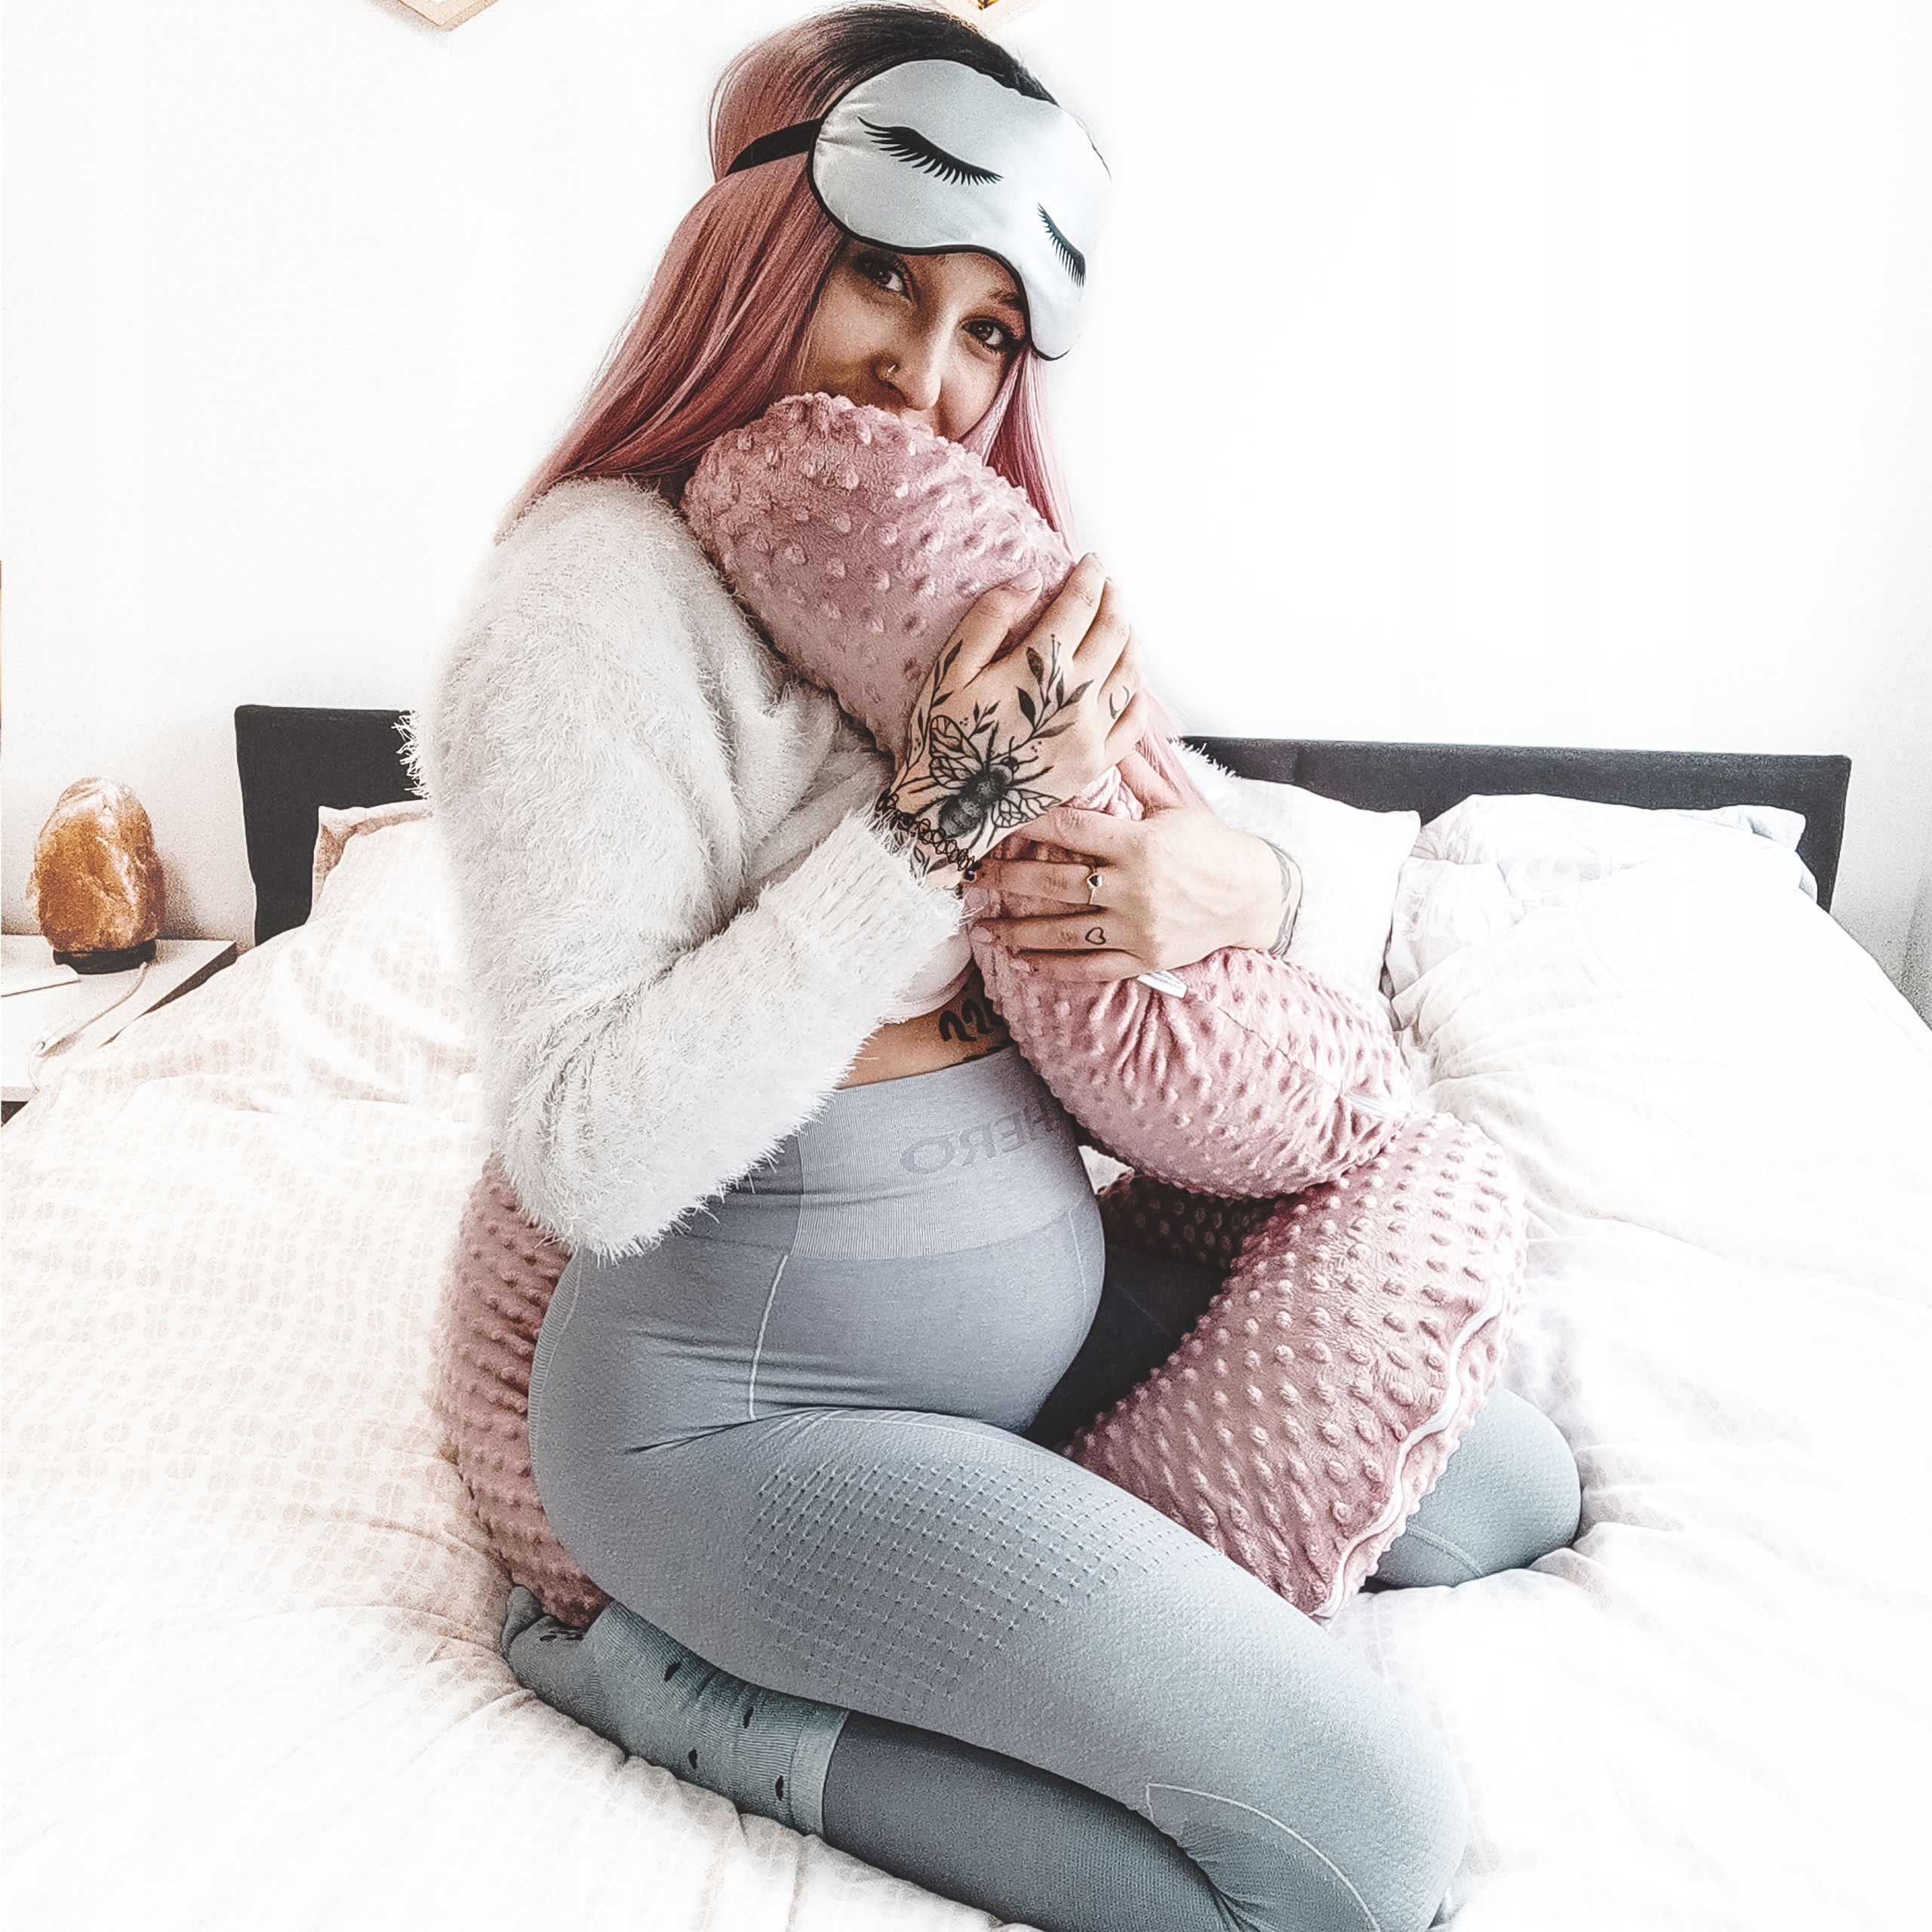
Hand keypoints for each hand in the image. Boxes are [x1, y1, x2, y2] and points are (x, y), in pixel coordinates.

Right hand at [879, 556, 1146, 883]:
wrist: (948, 812)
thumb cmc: (942, 738)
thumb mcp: (950, 671)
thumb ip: (990, 619)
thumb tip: (1032, 579)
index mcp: (1039, 669)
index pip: (1079, 606)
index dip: (1089, 577)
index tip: (1090, 562)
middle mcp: (1076, 699)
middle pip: (1113, 632)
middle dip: (1114, 600)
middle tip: (1109, 586)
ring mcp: (1091, 735)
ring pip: (1131, 673)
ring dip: (1130, 640)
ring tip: (1120, 624)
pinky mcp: (1095, 765)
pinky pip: (1133, 723)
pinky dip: (1138, 693)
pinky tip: (1131, 681)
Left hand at [969, 748, 1288, 978]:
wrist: (1254, 896)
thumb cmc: (1212, 845)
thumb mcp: (1176, 803)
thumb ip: (1136, 772)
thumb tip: (1110, 730)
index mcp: (1139, 843)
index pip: (1072, 831)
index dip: (1030, 825)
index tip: (995, 821)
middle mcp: (1134, 887)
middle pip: (1055, 883)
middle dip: (1006, 879)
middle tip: (969, 877)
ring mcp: (1137, 927)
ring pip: (1065, 931)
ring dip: (1019, 930)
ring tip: (984, 928)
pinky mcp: (1143, 957)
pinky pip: (1090, 966)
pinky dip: (1054, 966)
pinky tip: (1023, 961)